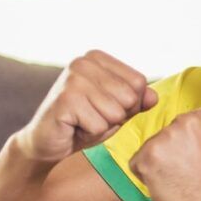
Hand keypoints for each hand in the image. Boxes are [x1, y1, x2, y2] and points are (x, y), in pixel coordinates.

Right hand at [15, 51, 156, 164]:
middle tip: (92, 117)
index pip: (139, 82)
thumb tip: (153, 97)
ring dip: (103, 126)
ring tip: (83, 122)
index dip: (130, 104)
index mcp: (97, 58)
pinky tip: (73, 127)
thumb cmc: (85, 123)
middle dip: (117, 116)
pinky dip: (90, 134)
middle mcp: (83, 62)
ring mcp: (72, 79)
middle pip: (129, 97)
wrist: (47, 142)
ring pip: (115, 112)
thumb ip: (137, 100)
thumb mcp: (117, 109)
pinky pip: (99, 125)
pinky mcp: (65, 99)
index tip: (105, 107)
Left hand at [128, 106, 200, 200]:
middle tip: (188, 170)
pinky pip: (137, 162)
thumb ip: (198, 134)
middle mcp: (186, 119)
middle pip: (165, 132)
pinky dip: (145, 175)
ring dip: (157, 163)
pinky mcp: (149, 154)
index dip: (188, 142)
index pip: (184, 122)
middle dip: (170, 150)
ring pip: (150, 147)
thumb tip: (173, 135)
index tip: (199, 156)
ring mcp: (166, 136)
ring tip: (177, 178)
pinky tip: (166, 184)